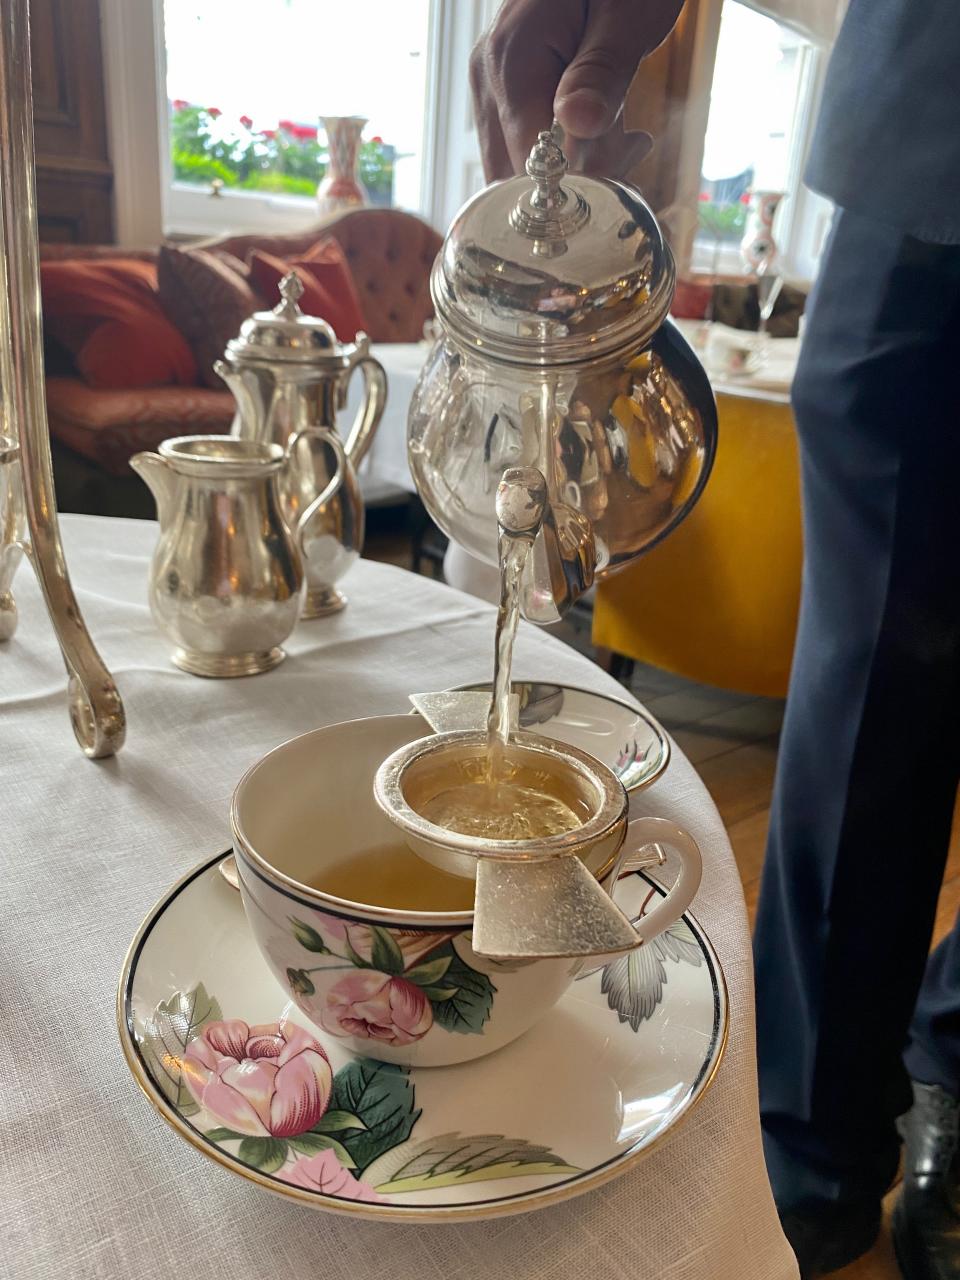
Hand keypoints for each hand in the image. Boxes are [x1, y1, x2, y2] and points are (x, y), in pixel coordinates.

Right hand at [470, 0, 683, 180]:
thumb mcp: (628, 15)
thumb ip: (602, 73)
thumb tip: (577, 125)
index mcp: (512, 60)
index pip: (531, 162)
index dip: (578, 182)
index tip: (627, 167)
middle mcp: (488, 79)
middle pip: (520, 175)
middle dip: (581, 179)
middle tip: (633, 148)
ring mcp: (490, 89)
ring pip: (524, 169)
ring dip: (581, 168)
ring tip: (627, 135)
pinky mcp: (502, 96)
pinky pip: (528, 148)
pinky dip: (571, 153)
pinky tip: (606, 128)